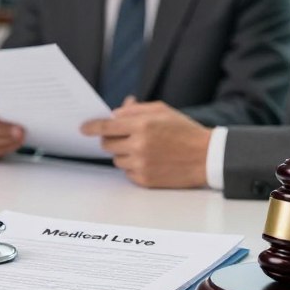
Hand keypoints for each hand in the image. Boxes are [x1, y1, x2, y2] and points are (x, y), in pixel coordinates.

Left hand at [81, 99, 210, 187]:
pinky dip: (133, 166)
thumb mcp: (162, 111)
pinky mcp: (145, 179)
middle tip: (123, 137)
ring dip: (123, 153)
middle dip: (111, 139)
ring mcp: (141, 164)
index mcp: (142, 125)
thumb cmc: (184, 130)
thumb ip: (135, 110)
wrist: (205, 156)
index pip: (106, 126)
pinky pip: (127, 172)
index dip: (91, 127)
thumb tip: (114, 113)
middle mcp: (139, 145)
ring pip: (116, 159)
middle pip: (107, 144)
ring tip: (144, 149)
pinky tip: (150, 160)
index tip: (83, 128)